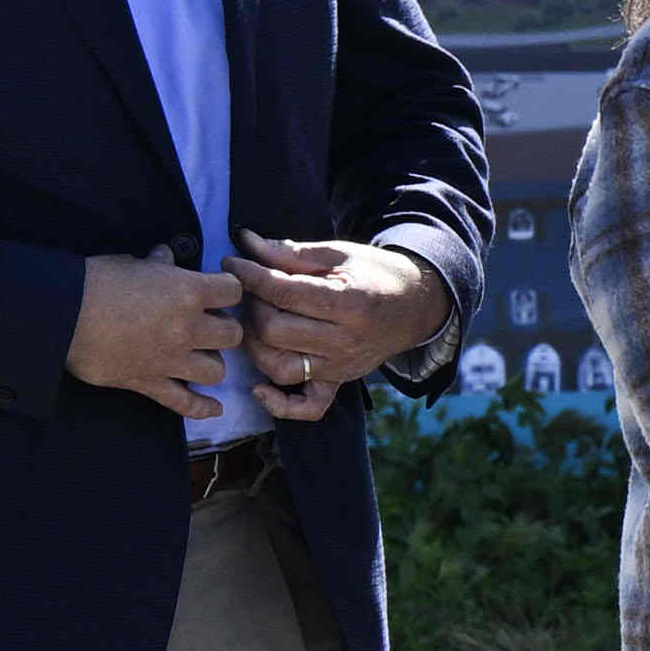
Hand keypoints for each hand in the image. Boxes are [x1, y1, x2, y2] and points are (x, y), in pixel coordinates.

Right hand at [67, 252, 248, 418]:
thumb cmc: (94, 280)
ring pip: (216, 371)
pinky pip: (184, 402)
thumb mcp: (130, 263)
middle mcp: (187, 328)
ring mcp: (170, 359)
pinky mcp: (148, 382)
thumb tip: (166, 256)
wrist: (59, 313)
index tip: (217, 290)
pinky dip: (201, 407)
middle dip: (224, 328)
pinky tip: (214, 408)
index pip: (233, 291)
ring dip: (212, 362)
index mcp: (188, 291)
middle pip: (232, 335)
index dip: (227, 289)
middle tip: (207, 324)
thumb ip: (157, 264)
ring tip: (200, 355)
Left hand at [233, 234, 451, 421]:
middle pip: (274, 331)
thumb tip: (247, 243)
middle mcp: (346, 340)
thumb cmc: (376, 275)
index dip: (249, 275)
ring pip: (279, 367)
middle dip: (251, 307)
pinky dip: (280, 404)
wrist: (417, 306)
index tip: (232, 262)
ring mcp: (342, 366)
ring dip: (254, 346)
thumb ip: (293, 253)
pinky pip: (308, 407)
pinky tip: (259, 388)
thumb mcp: (340, 254)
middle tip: (250, 291)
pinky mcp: (340, 381)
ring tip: (254, 324)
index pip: (283, 292)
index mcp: (350, 302)